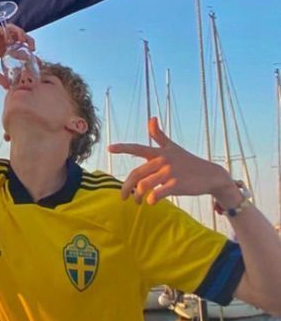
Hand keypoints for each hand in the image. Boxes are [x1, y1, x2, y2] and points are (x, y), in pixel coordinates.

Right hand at [0, 25, 34, 87]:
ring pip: (14, 29)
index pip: (20, 48)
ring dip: (21, 34)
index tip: (37, 60)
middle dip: (29, 40)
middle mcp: (2, 41)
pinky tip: (10, 41)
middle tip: (32, 49)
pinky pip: (3, 29)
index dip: (30, 52)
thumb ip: (0, 78)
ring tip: (24, 42)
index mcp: (4, 49)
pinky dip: (8, 33)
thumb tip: (8, 88)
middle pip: (20, 36)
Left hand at [108, 116, 233, 204]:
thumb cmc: (188, 161)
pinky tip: (151, 202)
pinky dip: (152, 199)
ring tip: (138, 201)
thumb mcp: (173, 147)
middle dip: (126, 187)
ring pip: (144, 185)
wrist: (210, 175)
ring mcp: (169, 173)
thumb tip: (152, 118)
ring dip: (138, 196)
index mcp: (159, 153)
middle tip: (123, 197)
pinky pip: (158, 193)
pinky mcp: (177, 186)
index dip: (123, 148)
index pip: (138, 148)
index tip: (109, 148)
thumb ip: (159, 135)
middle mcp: (162, 161)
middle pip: (136, 174)